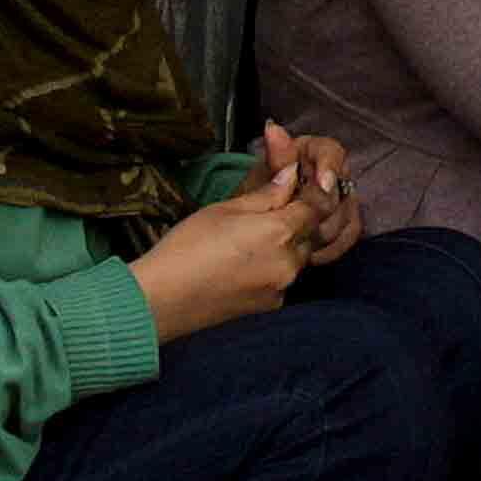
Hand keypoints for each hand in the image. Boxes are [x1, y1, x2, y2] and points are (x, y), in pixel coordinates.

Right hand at [132, 168, 322, 339]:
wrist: (162, 299)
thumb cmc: (187, 246)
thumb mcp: (225, 209)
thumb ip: (266, 193)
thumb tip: (291, 174)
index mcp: (280, 231)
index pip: (317, 206)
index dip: (311, 193)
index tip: (297, 187)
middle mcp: (289, 261)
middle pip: (310, 233)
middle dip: (297, 221)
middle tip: (267, 213)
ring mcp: (282, 287)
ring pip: (298, 258)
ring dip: (286, 246)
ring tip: (250, 241)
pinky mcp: (270, 306)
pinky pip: (283, 279)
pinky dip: (274, 269)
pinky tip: (244, 266)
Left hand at [249, 126, 365, 265]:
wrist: (244, 233)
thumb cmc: (252, 201)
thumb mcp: (260, 180)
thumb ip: (275, 158)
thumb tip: (273, 128)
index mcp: (310, 154)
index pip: (332, 151)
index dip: (331, 166)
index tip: (324, 184)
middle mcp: (328, 174)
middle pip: (344, 186)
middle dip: (326, 208)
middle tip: (308, 223)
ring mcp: (337, 199)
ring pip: (349, 212)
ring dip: (328, 230)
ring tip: (306, 243)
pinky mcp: (338, 224)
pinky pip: (348, 234)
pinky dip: (333, 247)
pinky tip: (314, 256)